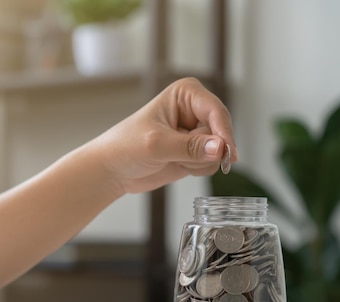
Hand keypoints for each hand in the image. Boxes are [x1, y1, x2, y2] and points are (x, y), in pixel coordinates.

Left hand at [92, 77, 235, 193]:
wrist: (112, 169)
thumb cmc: (125, 147)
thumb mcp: (156, 145)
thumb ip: (190, 147)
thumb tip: (220, 149)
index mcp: (186, 93)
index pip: (216, 111)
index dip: (224, 133)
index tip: (227, 152)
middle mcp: (195, 109)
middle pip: (221, 132)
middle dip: (204, 150)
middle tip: (177, 155)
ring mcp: (196, 131)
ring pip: (220, 150)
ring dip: (199, 161)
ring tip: (173, 158)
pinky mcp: (196, 151)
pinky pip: (212, 163)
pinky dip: (198, 168)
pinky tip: (178, 165)